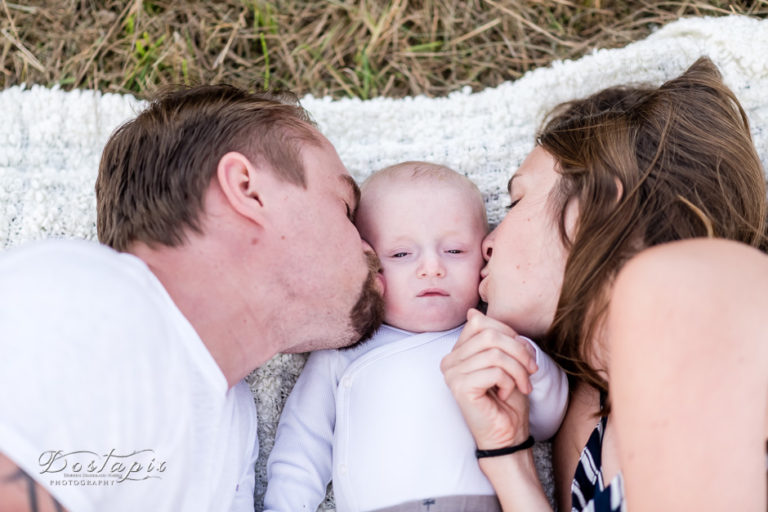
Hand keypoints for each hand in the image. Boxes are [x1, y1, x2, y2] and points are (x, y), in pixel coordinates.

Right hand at [441, 308, 537, 448]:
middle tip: (531, 371)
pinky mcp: (460, 387)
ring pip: (494, 353)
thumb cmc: (508, 400)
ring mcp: (452, 374)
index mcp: (458, 352)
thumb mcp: (508, 361)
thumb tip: (473, 313)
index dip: (508, 334)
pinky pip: (494, 371)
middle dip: (518, 351)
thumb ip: (495, 338)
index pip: (480, 323)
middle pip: (489, 334)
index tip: (524, 355)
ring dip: (518, 369)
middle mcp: (449, 361)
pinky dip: (509, 382)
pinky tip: (506, 394)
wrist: (508, 435)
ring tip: (523, 385)